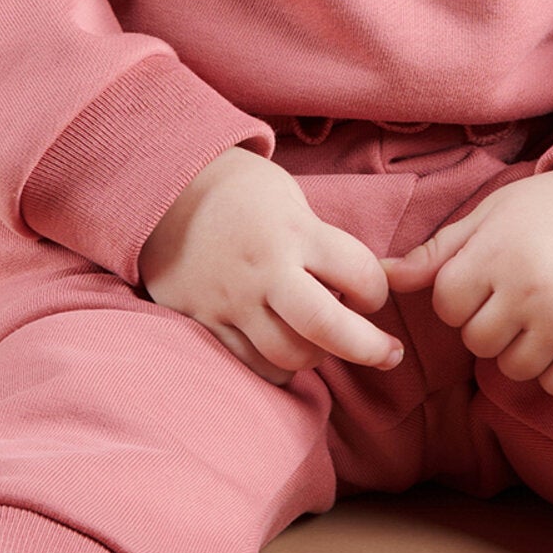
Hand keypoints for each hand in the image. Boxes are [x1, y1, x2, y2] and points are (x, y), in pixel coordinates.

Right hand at [138, 147, 403, 387]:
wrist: (164, 187)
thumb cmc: (241, 191)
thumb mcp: (291, 200)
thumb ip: (320, 244)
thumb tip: (352, 291)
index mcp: (294, 231)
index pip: (361, 275)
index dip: (377, 292)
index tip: (373, 295)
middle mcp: (264, 270)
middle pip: (329, 329)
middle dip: (369, 348)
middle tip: (388, 355)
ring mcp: (230, 299)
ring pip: (289, 356)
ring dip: (316, 356)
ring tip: (321, 344)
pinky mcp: (201, 319)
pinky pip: (248, 362)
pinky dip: (274, 365)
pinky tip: (283, 352)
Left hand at [384, 159, 552, 397]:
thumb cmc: (552, 208)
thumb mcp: (492, 214)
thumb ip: (437, 252)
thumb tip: (380, 278)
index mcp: (498, 254)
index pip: (448, 306)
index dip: (463, 296)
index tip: (490, 276)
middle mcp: (531, 290)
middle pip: (477, 341)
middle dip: (490, 323)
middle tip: (521, 293)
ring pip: (512, 369)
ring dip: (522, 349)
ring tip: (544, 312)